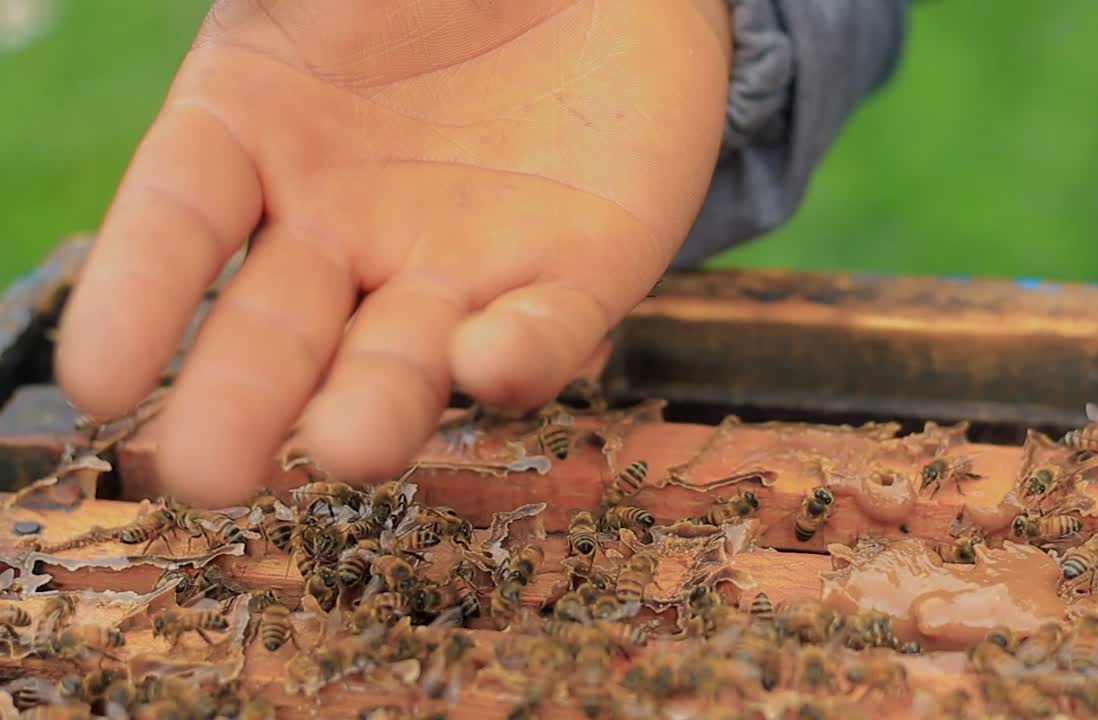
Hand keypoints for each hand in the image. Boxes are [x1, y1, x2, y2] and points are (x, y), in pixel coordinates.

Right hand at [54, 0, 729, 504]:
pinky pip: (548, 327)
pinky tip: (489, 363)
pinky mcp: (577, 276)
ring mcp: (462, 262)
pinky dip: (521, 354)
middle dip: (246, 398)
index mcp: (260, 137)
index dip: (137, 297)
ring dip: (380, 405)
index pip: (181, 223)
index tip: (97, 384)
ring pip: (408, 355)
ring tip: (351, 446)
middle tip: (207, 474)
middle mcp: (350, 225)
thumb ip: (272, 10)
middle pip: (283, 328)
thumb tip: (232, 15)